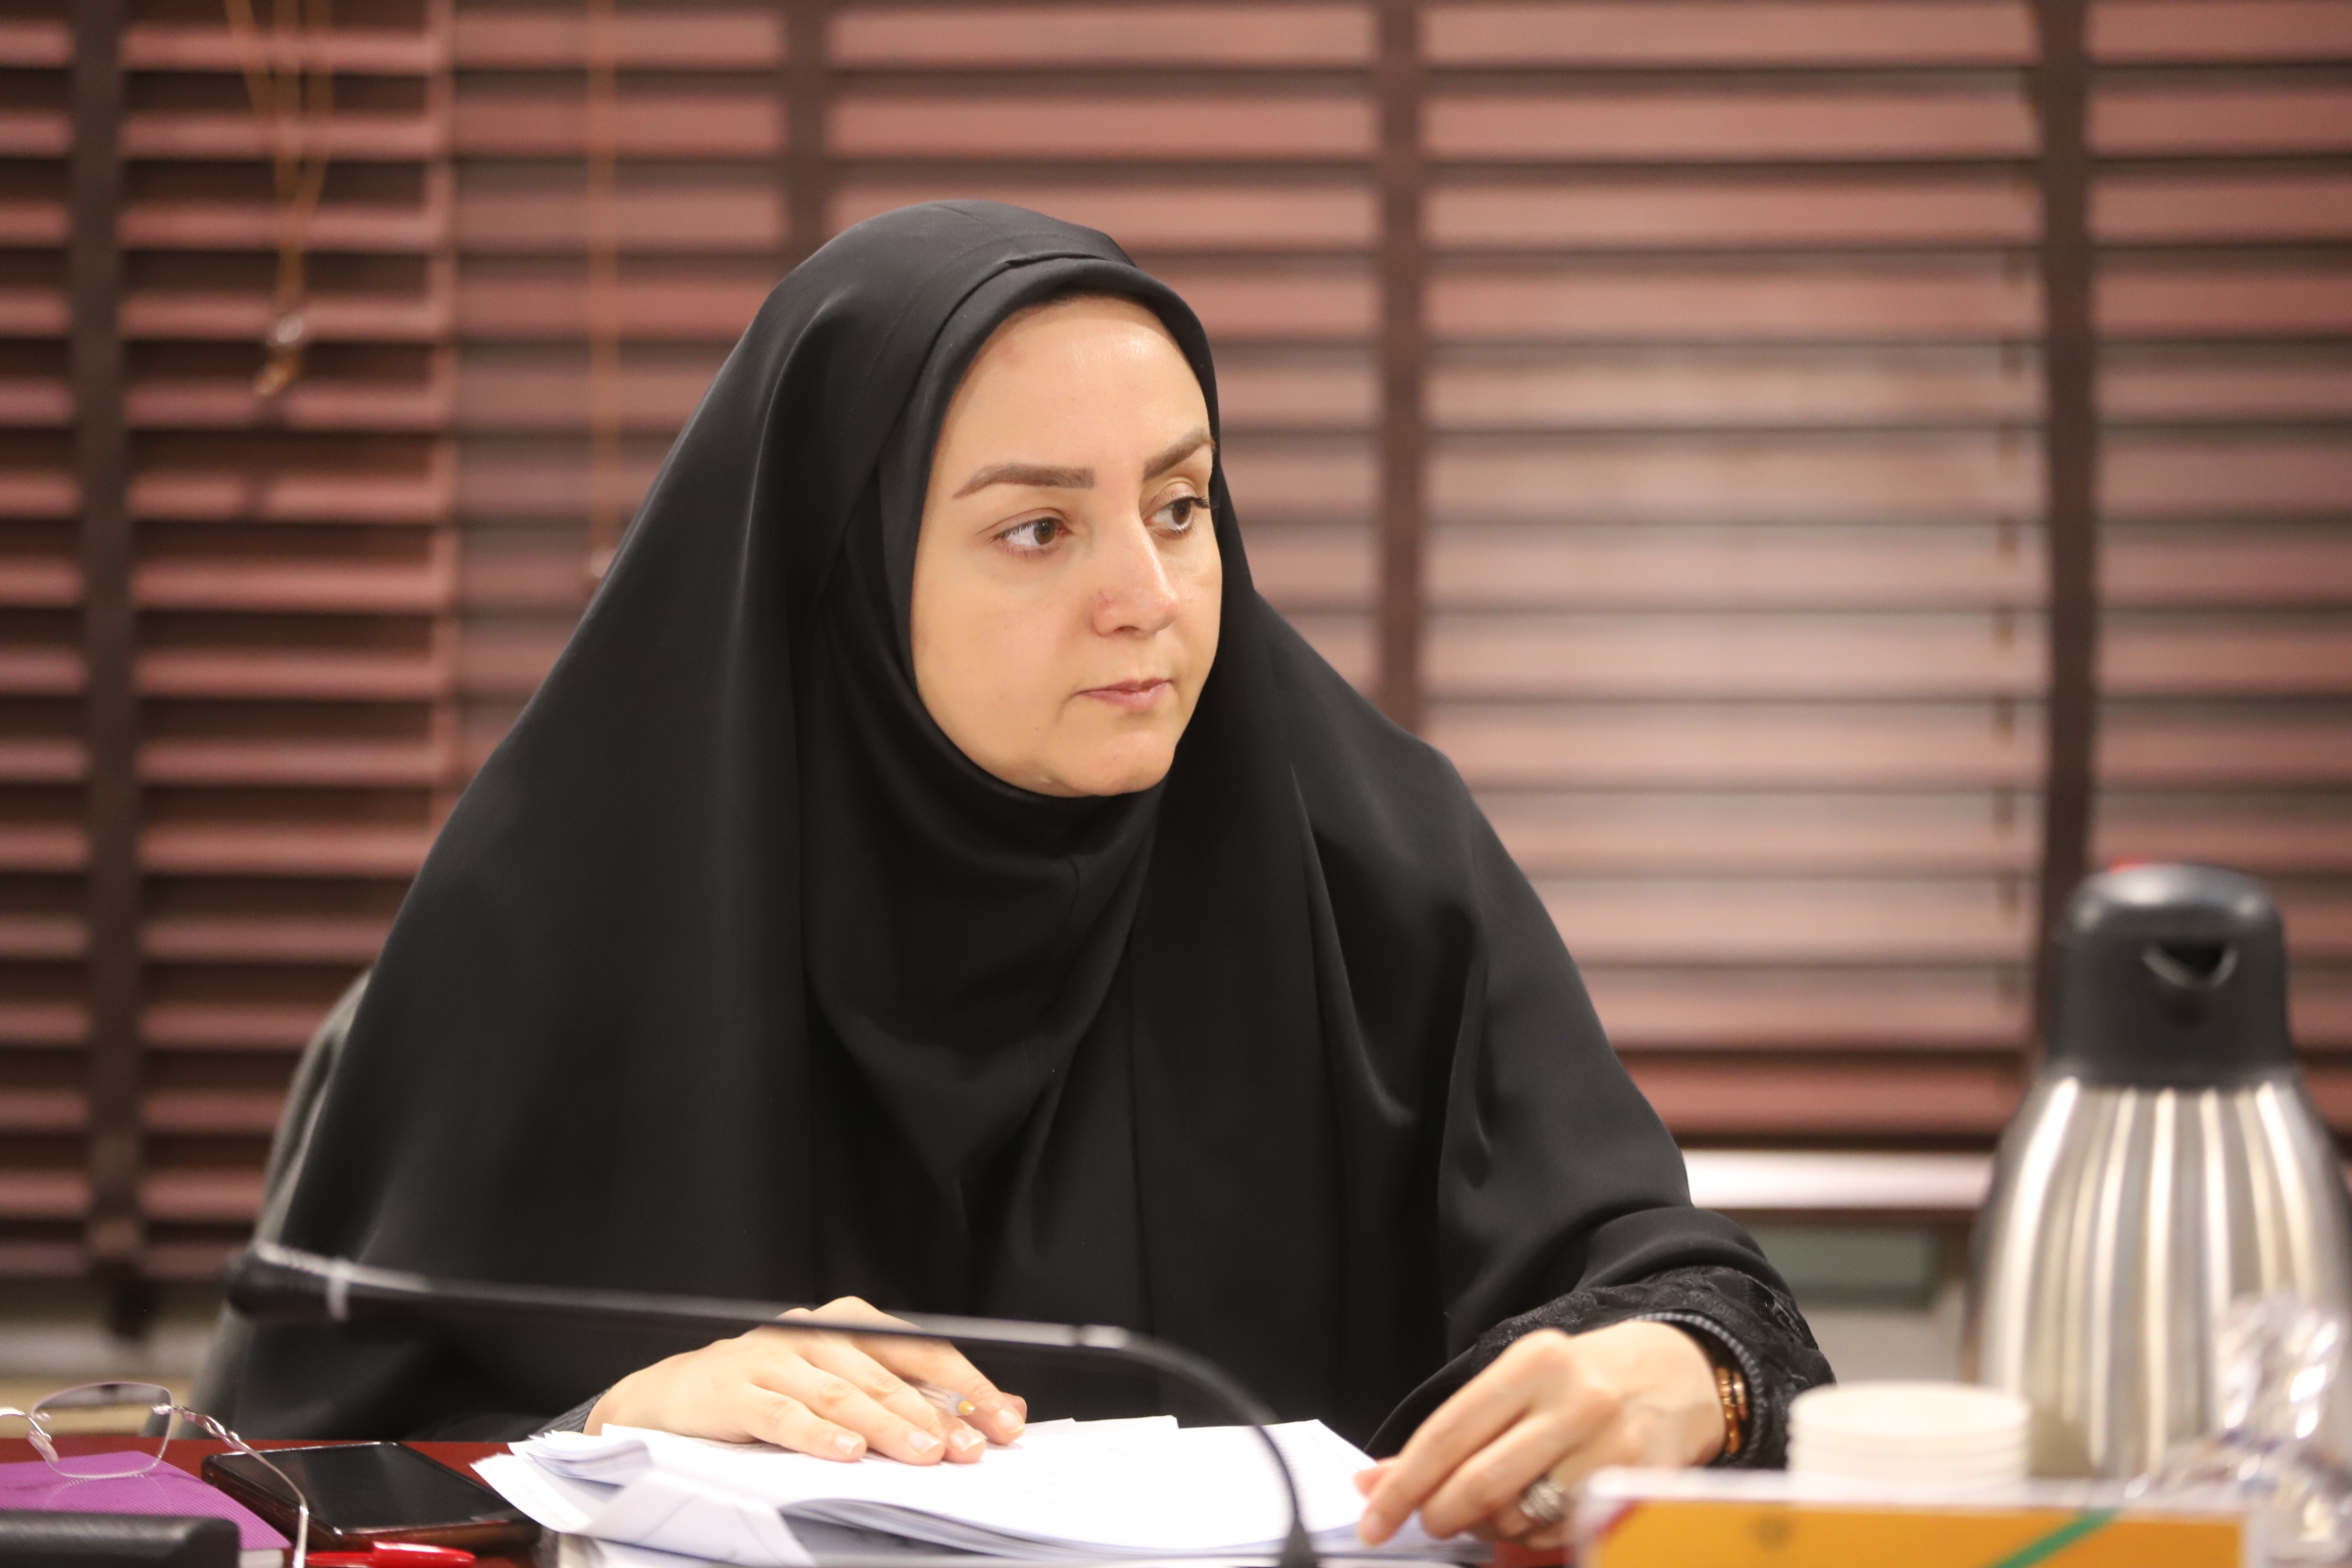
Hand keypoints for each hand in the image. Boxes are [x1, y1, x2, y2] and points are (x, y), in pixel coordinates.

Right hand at [585, 1295, 1027, 1464]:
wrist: (671, 1397)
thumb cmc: (766, 1393)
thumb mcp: (838, 1389)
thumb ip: (903, 1399)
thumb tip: (984, 1420)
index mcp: (848, 1327)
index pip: (921, 1351)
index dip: (967, 1386)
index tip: (1004, 1421)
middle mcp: (813, 1334)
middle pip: (885, 1374)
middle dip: (934, 1414)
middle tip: (969, 1449)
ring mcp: (771, 1358)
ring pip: (840, 1392)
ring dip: (886, 1425)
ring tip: (922, 1454)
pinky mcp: (732, 1389)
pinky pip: (781, 1413)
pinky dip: (815, 1434)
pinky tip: (845, 1452)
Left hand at [1354, 1322, 1721, 1550]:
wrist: (1683, 1372)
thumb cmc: (1584, 1379)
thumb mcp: (1518, 1383)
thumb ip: (1450, 1433)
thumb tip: (1372, 1482)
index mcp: (1532, 1363)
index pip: (1448, 1433)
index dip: (1403, 1484)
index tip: (1374, 1519)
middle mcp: (1574, 1399)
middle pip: (1481, 1482)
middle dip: (1442, 1515)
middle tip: (1432, 1523)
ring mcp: (1612, 1445)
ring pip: (1521, 1516)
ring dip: (1492, 1526)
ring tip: (1499, 1507)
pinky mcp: (1639, 1485)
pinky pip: (1562, 1534)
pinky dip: (1535, 1537)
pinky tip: (1540, 1513)